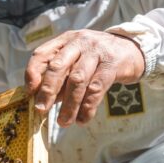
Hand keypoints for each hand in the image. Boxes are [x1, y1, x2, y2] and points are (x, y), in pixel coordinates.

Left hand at [25, 30, 144, 126]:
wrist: (133, 50)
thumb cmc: (97, 60)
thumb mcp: (76, 62)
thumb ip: (60, 78)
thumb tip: (41, 101)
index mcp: (65, 40)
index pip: (42, 54)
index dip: (33, 73)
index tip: (29, 93)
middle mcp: (79, 42)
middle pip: (58, 66)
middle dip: (47, 90)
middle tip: (41, 110)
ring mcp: (97, 51)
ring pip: (77, 80)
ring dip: (69, 105)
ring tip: (63, 122)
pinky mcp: (113, 64)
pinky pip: (97, 88)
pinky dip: (88, 106)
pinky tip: (83, 119)